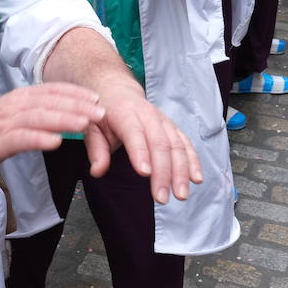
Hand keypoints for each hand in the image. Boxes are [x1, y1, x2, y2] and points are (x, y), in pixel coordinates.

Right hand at [0, 83, 104, 166]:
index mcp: (25, 96)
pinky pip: (22, 138)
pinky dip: (40, 138)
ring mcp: (8, 122)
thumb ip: (43, 108)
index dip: (77, 93)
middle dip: (78, 107)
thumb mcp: (20, 109)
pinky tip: (55, 141)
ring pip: (39, 118)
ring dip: (63, 119)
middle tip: (100, 113)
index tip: (98, 99)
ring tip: (84, 124)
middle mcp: (18, 105)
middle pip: (51, 103)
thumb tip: (75, 110)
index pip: (54, 91)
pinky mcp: (0, 140)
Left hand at [82, 81, 201, 202]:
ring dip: (181, 171)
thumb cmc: (104, 112)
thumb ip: (96, 149)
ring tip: (180, 194)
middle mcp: (148, 115)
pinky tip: (196, 178)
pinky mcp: (173, 128)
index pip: (134, 133)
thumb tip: (97, 171)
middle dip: (163, 172)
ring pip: (177, 145)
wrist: (117, 90)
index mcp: (125, 113)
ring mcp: (163, 121)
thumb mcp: (92, 126)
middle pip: (160, 143)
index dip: (140, 152)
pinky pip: (186, 144)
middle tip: (161, 197)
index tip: (144, 173)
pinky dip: (193, 161)